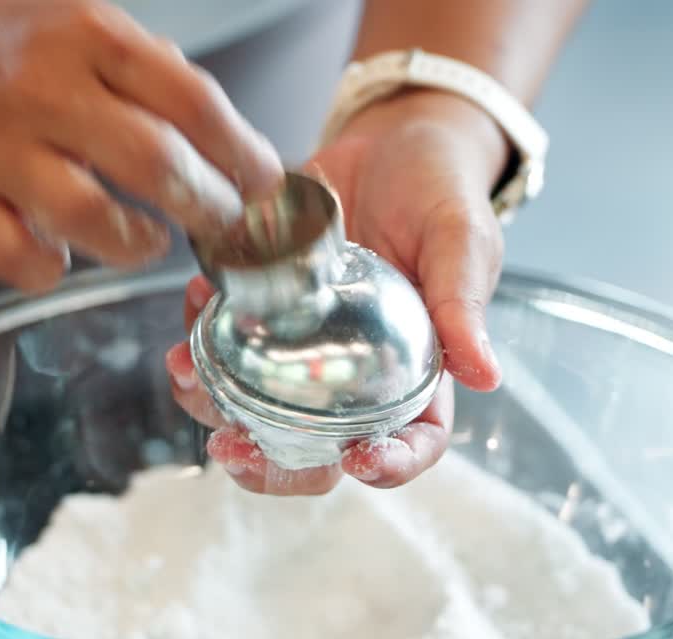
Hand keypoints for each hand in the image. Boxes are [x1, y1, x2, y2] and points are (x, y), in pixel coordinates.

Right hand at [0, 0, 282, 291]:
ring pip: (86, 215)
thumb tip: (232, 146)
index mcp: (90, 39)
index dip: (242, 152)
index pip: (191, 102)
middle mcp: (43, 92)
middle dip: (208, 205)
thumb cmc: (9, 42)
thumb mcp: (88, 27)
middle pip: (153, 162)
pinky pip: (13, 257)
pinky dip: (50, 271)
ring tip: (149, 242)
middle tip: (223, 222)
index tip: (265, 183)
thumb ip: (155, 78)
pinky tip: (65, 257)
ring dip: (136, 244)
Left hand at [166, 89, 508, 493]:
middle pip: (317, 449)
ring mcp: (302, 348)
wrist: (392, 139)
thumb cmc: (440, 190)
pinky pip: (223, 341)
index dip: (389, 465)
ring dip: (213, 404)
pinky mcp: (263, 310)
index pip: (413, 441)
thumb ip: (462, 305)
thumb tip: (485, 376)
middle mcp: (355, 374)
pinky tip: (193, 303)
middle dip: (271, 463)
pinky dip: (199, 333)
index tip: (359, 461)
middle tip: (233, 448)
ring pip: (254, 406)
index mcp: (416, 372)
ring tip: (187, 371)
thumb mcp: (462, 239)